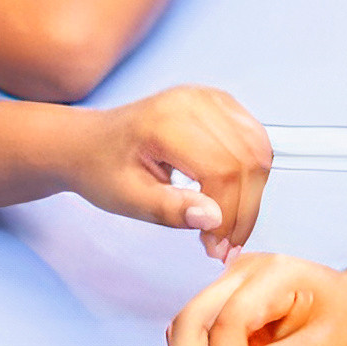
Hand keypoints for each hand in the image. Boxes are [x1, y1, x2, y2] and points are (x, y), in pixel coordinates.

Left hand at [73, 86, 273, 262]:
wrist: (88, 143)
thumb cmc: (102, 168)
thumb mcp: (127, 199)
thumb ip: (170, 210)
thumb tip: (213, 219)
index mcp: (166, 122)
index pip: (222, 169)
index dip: (228, 215)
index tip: (217, 248)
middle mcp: (193, 102)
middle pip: (247, 159)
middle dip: (244, 210)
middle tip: (224, 246)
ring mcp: (208, 97)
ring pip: (258, 150)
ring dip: (252, 195)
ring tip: (228, 227)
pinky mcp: (219, 103)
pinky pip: (254, 140)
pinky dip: (252, 174)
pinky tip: (232, 199)